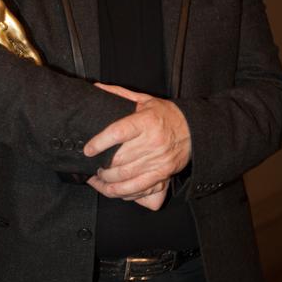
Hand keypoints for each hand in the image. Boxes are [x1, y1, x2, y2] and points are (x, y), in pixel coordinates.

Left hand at [84, 83, 190, 208]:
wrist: (193, 130)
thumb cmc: (165, 114)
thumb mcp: (144, 100)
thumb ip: (119, 94)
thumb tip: (97, 89)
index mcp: (146, 121)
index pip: (118, 132)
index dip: (100, 142)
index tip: (87, 149)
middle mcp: (152, 141)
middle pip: (119, 158)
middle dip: (101, 165)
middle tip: (91, 164)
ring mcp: (158, 160)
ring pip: (125, 176)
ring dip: (107, 180)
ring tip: (97, 177)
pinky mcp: (162, 174)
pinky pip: (138, 188)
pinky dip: (121, 192)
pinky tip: (110, 189)